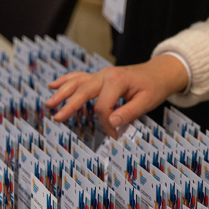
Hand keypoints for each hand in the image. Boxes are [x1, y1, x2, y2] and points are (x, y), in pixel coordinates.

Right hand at [46, 55, 188, 136]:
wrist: (159, 73)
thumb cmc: (154, 88)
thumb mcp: (146, 102)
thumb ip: (127, 113)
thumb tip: (111, 124)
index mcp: (117, 81)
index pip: (103, 106)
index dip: (106, 124)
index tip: (114, 136)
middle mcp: (106, 75)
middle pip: (83, 91)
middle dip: (69, 105)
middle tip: (56, 117)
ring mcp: (101, 74)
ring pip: (77, 82)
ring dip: (62, 93)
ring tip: (48, 103)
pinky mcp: (100, 77)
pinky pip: (80, 78)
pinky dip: (66, 81)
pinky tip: (53, 85)